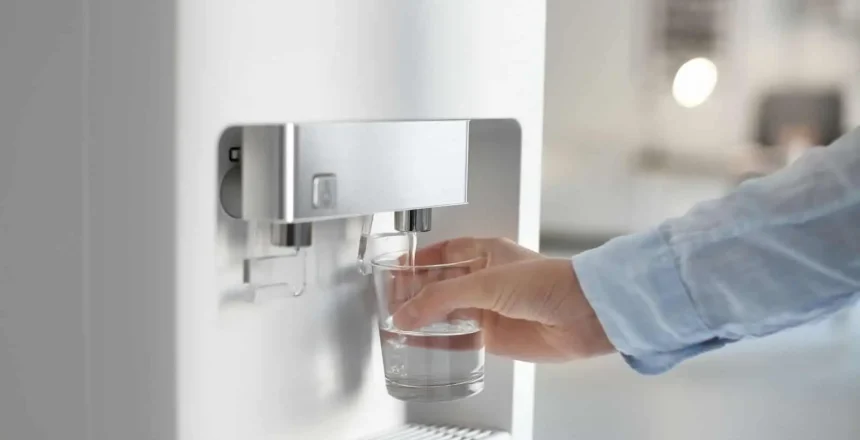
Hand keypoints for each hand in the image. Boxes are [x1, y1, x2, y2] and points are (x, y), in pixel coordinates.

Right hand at [392, 237, 614, 361]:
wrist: (581, 315)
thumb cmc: (549, 283)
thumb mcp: (485, 282)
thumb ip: (442, 297)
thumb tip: (407, 312)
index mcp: (485, 252)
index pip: (442, 253)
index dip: (417, 262)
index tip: (394, 270)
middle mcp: (485, 279)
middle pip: (440, 285)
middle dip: (415, 293)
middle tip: (391, 302)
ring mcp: (489, 308)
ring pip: (447, 312)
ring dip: (424, 318)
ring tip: (399, 324)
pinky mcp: (494, 336)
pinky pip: (459, 337)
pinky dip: (439, 340)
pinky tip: (423, 342)